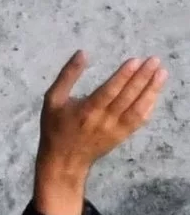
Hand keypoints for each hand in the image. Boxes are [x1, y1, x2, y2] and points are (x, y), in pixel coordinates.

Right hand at [34, 50, 166, 214]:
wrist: (63, 161)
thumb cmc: (55, 128)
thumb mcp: (52, 100)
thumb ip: (67, 76)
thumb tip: (82, 53)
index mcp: (86, 111)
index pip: (110, 90)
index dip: (124, 75)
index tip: (137, 60)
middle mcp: (103, 120)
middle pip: (127, 97)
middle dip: (143, 77)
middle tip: (155, 61)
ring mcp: (115, 130)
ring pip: (137, 108)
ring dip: (151, 90)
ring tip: (162, 74)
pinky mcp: (122, 136)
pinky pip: (139, 120)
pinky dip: (149, 106)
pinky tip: (155, 93)